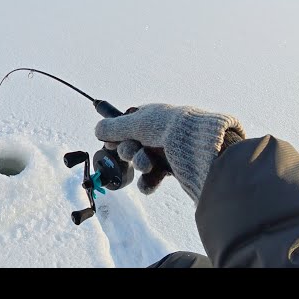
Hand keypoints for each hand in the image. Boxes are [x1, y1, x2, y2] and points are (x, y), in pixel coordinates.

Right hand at [95, 104, 244, 203]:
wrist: (201, 148)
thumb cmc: (170, 128)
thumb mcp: (136, 123)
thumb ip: (113, 128)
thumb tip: (97, 130)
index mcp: (151, 116)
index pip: (126, 125)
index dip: (116, 134)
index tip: (110, 142)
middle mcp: (158, 133)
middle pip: (130, 144)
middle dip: (128, 150)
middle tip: (134, 150)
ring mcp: (166, 151)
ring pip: (140, 162)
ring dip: (139, 164)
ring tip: (148, 164)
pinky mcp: (173, 169)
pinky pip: (151, 179)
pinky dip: (148, 182)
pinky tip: (150, 181)